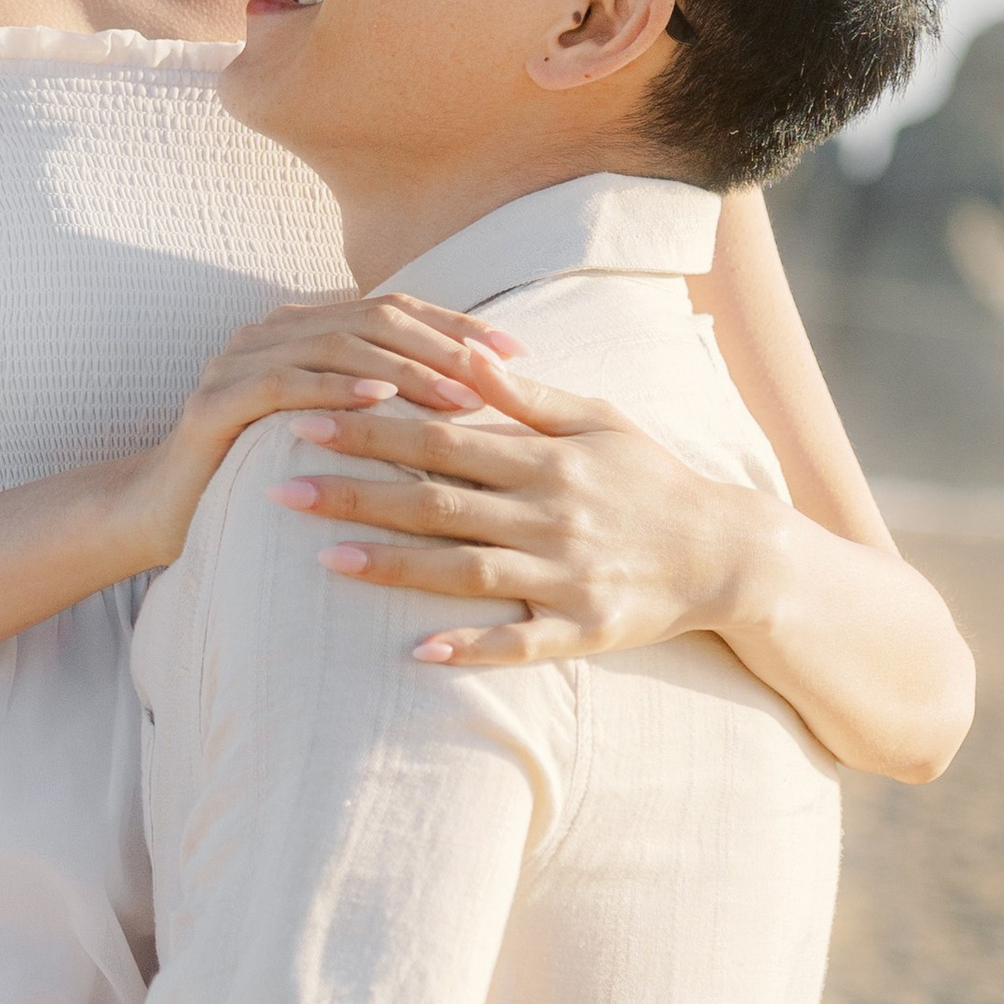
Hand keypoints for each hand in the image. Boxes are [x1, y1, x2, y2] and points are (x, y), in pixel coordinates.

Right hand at [104, 292, 522, 579]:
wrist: (162, 515)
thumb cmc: (264, 478)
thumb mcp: (334, 435)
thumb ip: (383, 405)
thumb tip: (478, 401)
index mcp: (303, 328)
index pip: (396, 310)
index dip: (458, 326)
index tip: (518, 354)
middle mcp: (271, 330)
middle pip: (374, 318)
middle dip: (444, 345)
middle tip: (499, 375)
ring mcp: (239, 359)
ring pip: (337, 344)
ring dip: (405, 368)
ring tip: (458, 394)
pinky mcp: (215, 400)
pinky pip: (285, 383)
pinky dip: (337, 387)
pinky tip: (380, 401)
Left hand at [266, 347, 769, 665]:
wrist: (725, 553)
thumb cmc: (648, 477)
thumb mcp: (597, 420)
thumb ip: (524, 394)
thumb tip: (459, 352)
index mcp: (546, 459)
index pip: (440, 438)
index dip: (370, 429)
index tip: (304, 420)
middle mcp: (551, 516)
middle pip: (437, 503)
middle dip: (355, 494)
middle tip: (278, 487)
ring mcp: (566, 577)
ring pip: (466, 572)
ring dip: (393, 568)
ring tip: (324, 561)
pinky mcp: (584, 631)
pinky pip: (518, 644)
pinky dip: (469, 648)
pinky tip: (414, 651)